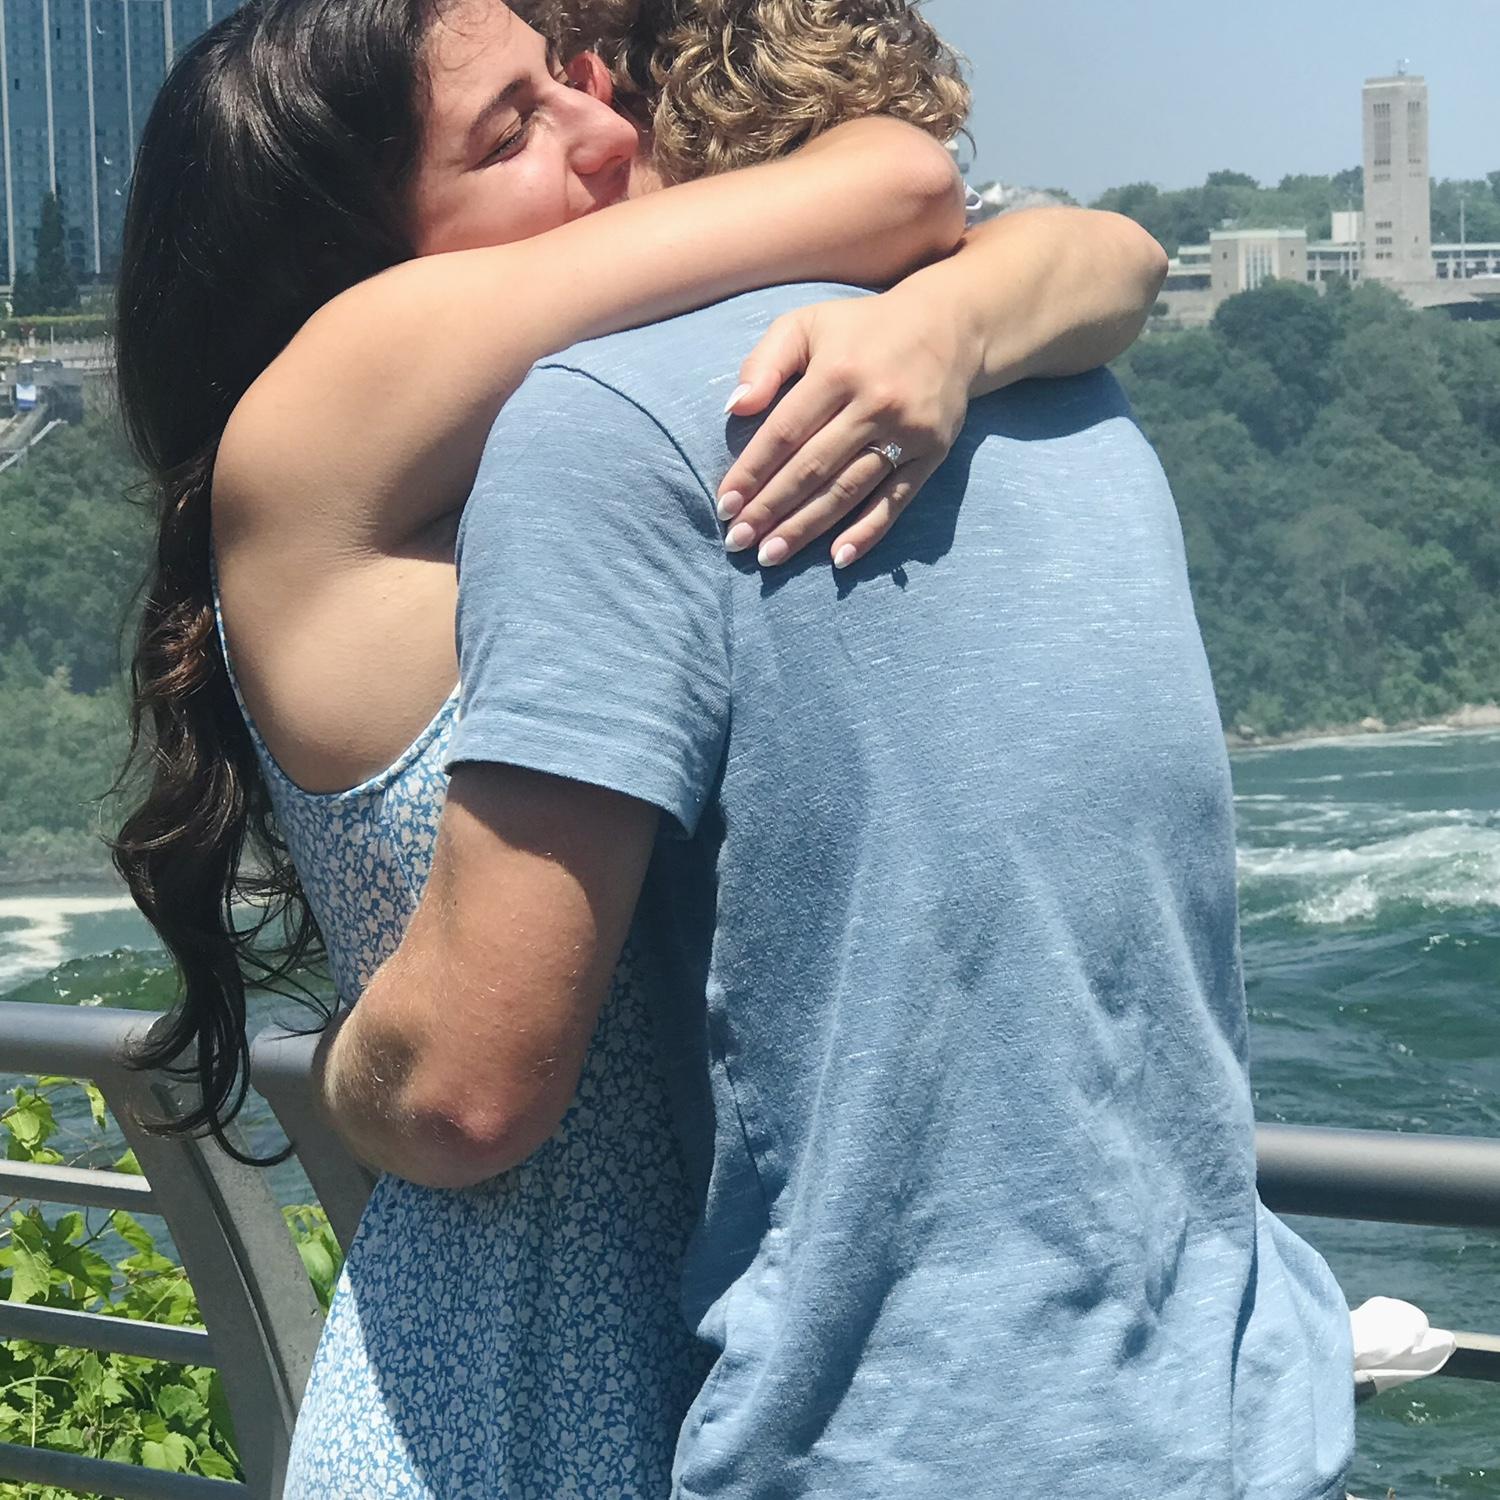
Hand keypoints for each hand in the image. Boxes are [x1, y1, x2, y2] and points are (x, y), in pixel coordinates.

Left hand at [716, 292, 978, 568]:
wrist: (950, 325)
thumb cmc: (861, 329)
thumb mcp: (807, 324)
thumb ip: (766, 362)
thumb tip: (734, 408)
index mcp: (837, 371)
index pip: (784, 433)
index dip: (752, 472)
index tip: (725, 505)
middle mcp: (874, 404)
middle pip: (812, 468)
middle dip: (770, 509)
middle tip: (738, 542)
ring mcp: (906, 433)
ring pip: (848, 490)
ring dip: (806, 528)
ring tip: (771, 556)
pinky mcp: (931, 454)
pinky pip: (895, 501)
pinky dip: (867, 532)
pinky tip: (838, 558)